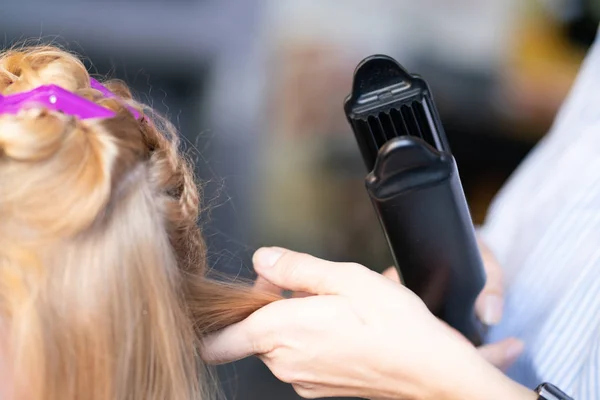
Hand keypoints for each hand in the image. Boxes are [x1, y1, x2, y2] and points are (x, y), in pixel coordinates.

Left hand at [202, 248, 529, 399]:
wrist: (431, 371)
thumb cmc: (393, 325)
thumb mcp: (345, 278)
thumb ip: (296, 268)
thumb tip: (262, 258)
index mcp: (282, 332)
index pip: (218, 341)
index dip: (222, 316)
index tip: (240, 297)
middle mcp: (285, 362)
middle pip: (251, 333)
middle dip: (267, 304)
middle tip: (300, 283)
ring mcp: (302, 380)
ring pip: (276, 344)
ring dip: (290, 320)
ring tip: (329, 302)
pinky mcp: (320, 388)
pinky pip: (299, 358)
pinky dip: (309, 338)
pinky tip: (341, 323)